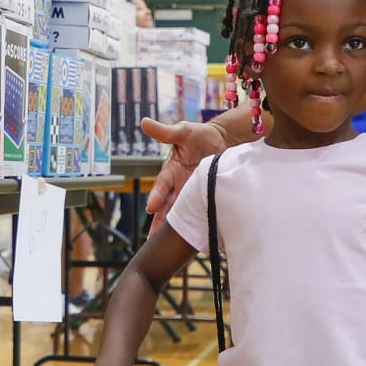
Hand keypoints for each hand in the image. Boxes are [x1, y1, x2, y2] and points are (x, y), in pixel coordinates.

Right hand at [141, 117, 230, 232]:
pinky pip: (197, 211)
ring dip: (174, 226)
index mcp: (170, 171)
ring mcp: (190, 192)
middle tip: (151, 238)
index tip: (151, 208)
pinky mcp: (203, 197)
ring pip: (180, 212)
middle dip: (159, 221)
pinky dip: (193, 223)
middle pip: (166, 206)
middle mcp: (178, 185)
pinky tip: (193, 237)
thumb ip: (165, 132)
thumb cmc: (199, 135)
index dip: (156, 196)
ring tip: (168, 244)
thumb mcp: (182, 131)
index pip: (161, 185)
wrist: (222, 141)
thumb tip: (144, 122)